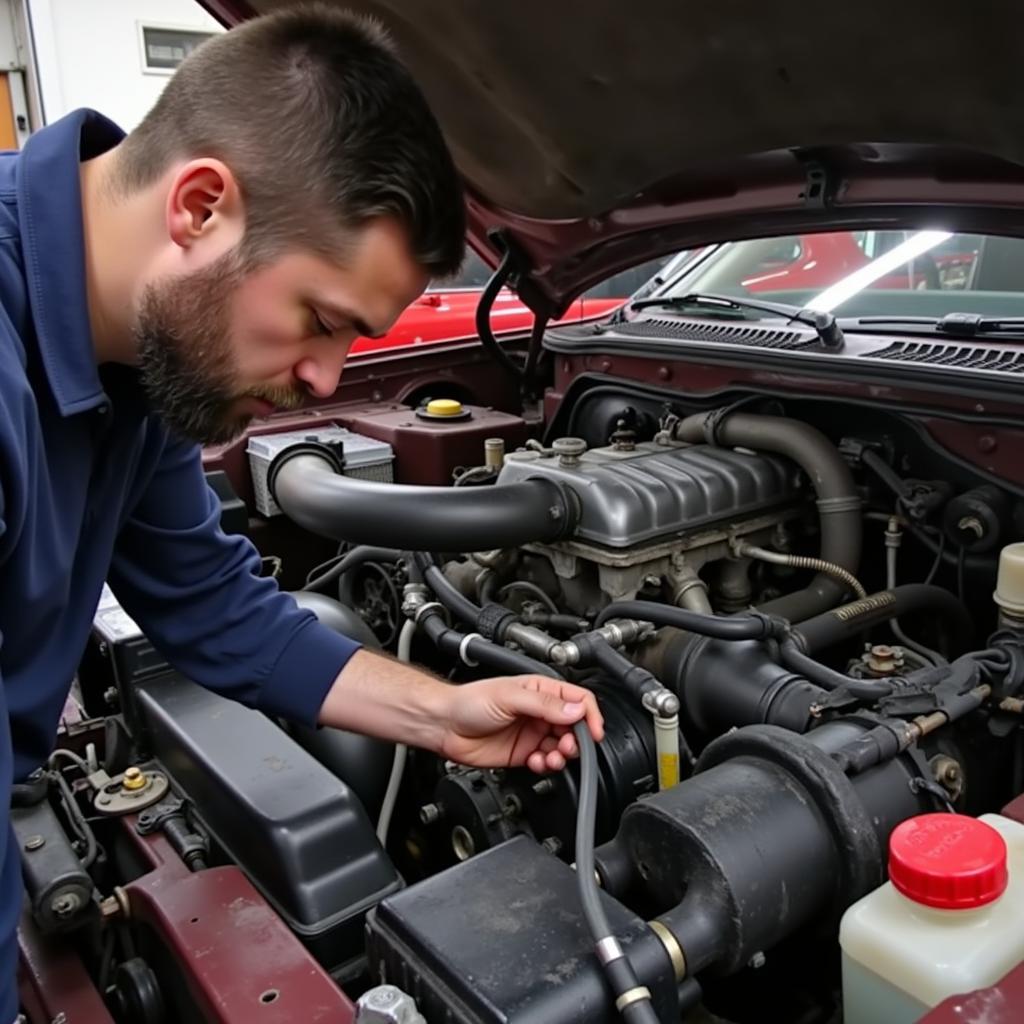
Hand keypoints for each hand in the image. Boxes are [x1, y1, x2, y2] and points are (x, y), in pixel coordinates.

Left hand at [437, 675, 603, 772]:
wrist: (445, 726)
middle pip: (575, 727)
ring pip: (563, 748)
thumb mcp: (510, 696)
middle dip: (577, 740)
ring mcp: (533, 733)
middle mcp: (541, 712)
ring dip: (563, 756)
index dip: (590, 716)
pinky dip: (547, 766)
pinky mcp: (524, 753)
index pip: (578, 700)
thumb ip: (544, 704)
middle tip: (567, 747)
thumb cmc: (469, 701)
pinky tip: (536, 762)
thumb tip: (576, 709)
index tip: (593, 732)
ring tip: (552, 758)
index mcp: (541, 691)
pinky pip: (547, 762)